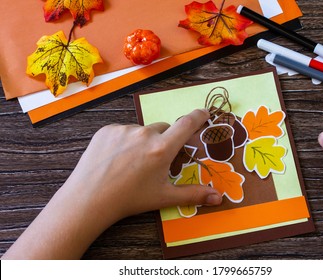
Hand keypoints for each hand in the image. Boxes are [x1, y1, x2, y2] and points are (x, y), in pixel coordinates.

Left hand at [2, 109, 221, 258]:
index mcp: (162, 149)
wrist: (89, 199)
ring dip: (143, 141)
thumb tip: (219, 198)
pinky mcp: (107, 130)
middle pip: (163, 129)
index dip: (198, 116)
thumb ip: (193, 194)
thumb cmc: (130, 199)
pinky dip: (124, 141)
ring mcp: (124, 129)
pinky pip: (123, 131)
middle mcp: (145, 134)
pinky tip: (115, 158)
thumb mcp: (164, 197)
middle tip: (154, 161)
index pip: (186, 124)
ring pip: (142, 131)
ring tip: (130, 163)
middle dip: (164, 140)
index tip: (204, 112)